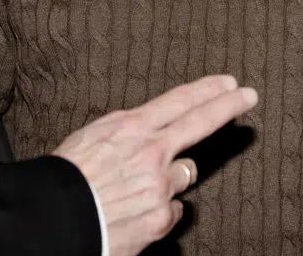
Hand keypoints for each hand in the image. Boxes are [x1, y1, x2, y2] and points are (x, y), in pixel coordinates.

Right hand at [53, 75, 257, 255]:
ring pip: (183, 175)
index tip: (229, 83)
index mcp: (132, 128)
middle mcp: (152, 153)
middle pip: (200, 122)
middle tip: (249, 95)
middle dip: (228, 105)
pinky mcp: (161, 218)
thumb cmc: (67, 177)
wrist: (54, 219)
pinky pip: (173, 211)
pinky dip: (159, 211)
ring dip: (169, 180)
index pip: (180, 101)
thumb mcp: (91, 138)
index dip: (208, 90)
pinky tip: (135, 212)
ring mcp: (160, 186)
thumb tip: (146, 132)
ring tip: (137, 188)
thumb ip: (127, 133)